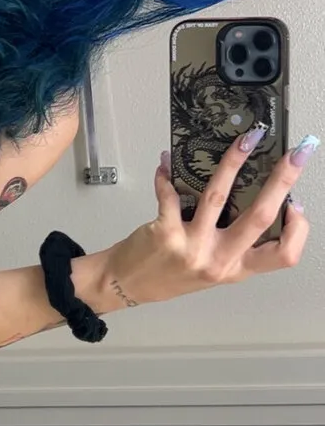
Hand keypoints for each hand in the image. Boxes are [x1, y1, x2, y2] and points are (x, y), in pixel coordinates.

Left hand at [98, 132, 315, 308]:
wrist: (128, 284)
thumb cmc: (171, 273)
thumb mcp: (213, 267)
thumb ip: (234, 242)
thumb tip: (253, 197)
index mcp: (236, 268)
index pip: (283, 255)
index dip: (298, 229)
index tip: (297, 203)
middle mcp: (218, 260)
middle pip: (259, 216)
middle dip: (281, 180)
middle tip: (296, 155)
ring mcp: (192, 247)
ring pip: (218, 197)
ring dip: (233, 162)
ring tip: (243, 141)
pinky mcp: (165, 233)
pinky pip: (170, 195)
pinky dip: (167, 175)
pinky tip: (165, 163)